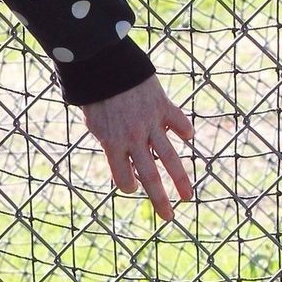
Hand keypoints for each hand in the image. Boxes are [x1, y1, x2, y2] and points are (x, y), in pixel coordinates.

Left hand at [79, 75, 193, 221]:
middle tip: (168, 217)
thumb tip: (126, 158)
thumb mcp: (94, 122)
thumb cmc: (94, 93)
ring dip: (180, 180)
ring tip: (187, 196)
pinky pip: (178, 123)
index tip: (133, 186)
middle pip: (149, 177)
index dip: (128, 184)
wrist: (103, 64)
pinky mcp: (162, 106)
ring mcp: (150, 123)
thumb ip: (109, 140)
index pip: (124, 177)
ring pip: (169, 158)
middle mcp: (132, 138)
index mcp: (112, 143)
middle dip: (159, 200)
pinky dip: (184, 130)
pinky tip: (187, 137)